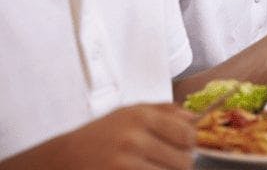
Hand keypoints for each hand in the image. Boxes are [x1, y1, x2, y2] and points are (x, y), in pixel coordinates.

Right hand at [1, 104, 194, 169]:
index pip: (188, 135)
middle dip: (178, 164)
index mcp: (140, 116)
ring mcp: (125, 163)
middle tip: (161, 161)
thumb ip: (164, 112)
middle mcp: (133, 138)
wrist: (62, 159)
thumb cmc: (99, 136)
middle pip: (184, 161)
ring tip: (148, 166)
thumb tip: (194, 117)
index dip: (188, 144)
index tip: (180, 147)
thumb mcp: (128, 113)